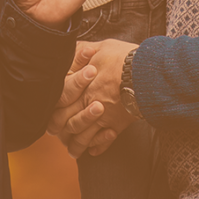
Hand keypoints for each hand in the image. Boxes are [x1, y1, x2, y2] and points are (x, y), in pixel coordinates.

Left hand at [48, 38, 138, 157]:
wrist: (148, 73)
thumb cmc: (124, 58)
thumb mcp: (101, 47)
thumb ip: (84, 51)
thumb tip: (72, 50)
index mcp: (83, 87)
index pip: (61, 102)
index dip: (53, 109)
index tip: (51, 111)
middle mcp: (90, 104)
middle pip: (69, 123)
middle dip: (60, 131)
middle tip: (56, 134)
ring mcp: (104, 117)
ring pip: (84, 137)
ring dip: (77, 145)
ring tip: (73, 151)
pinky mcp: (118, 125)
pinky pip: (105, 141)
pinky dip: (97, 147)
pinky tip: (93, 151)